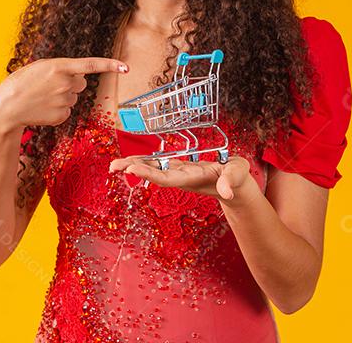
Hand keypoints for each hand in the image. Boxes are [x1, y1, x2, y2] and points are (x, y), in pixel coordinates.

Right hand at [0, 56, 128, 132]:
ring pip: (73, 98)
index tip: (125, 67)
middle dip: (72, 83)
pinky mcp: (62, 116)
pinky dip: (58, 110)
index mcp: (59, 66)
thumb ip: (60, 68)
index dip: (110, 65)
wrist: (7, 107)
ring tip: (42, 97)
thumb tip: (77, 77)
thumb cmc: (21, 83)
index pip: (91, 65)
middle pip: (82, 83)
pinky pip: (67, 111)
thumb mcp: (39, 67)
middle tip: (51, 86)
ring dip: (62, 97)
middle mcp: (65, 83)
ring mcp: (64, 101)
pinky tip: (43, 108)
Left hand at [108, 153, 254, 201]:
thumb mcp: (238, 175)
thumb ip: (232, 180)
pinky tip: (134, 160)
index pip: (167, 177)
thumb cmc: (238, 179)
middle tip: (113, 166)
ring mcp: (181, 173)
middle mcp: (183, 177)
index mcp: (194, 178)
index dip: (149, 173)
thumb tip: (226, 191)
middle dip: (135, 169)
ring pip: (155, 169)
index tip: (132, 168)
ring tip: (116, 164)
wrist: (238, 187)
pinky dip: (146, 161)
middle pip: (155, 174)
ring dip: (136, 165)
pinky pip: (160, 164)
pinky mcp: (182, 168)